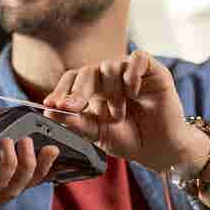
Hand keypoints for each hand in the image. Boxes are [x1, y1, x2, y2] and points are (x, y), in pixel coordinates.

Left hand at [0, 125, 58, 209]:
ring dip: (26, 165)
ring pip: (13, 189)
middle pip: (18, 191)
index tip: (49, 154)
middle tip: (51, 149)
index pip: (11, 187)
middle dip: (38, 170)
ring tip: (28, 143)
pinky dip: (8, 164)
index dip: (34, 173)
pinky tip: (10, 146)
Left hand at [44, 51, 208, 171]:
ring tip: (119, 115)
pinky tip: (133, 92)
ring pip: (110, 66)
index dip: (61, 91)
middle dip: (79, 91)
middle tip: (74, 108)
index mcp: (94, 90)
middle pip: (88, 70)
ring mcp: (132, 72)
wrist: (160, 150)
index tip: (51, 105)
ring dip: (111, 93)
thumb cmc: (130, 140)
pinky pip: (137, 59)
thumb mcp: (97, 133)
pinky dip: (131, 74)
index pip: (72, 79)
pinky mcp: (153, 70)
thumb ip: (75, 122)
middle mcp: (111, 78)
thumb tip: (49, 112)